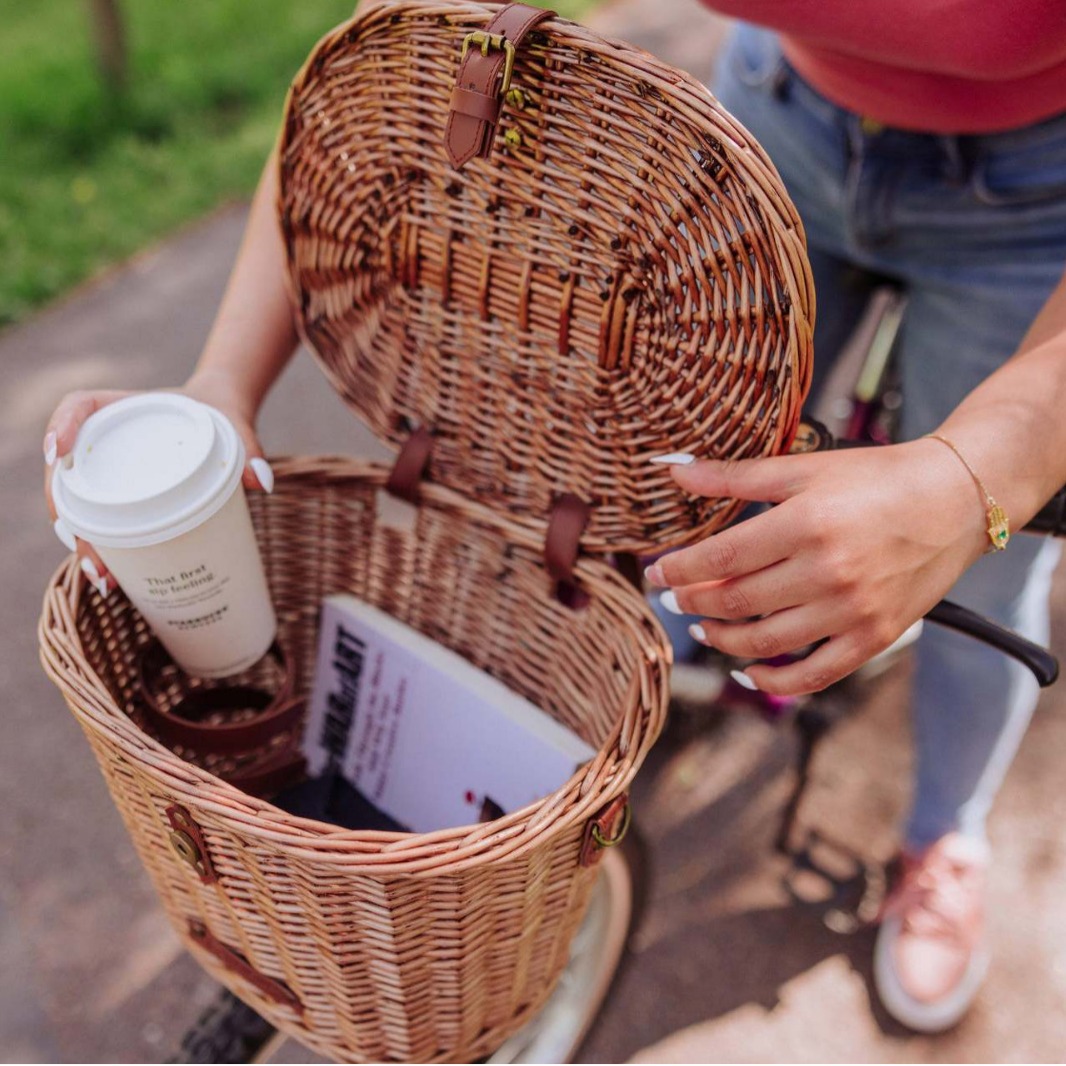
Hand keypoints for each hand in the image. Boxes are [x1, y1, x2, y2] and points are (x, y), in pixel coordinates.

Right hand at [42, 369, 272, 594]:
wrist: (221, 417)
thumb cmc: (222, 416)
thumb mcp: (235, 428)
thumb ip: (249, 449)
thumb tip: (260, 482)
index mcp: (121, 407)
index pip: (78, 407)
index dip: (60, 427)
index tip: (58, 453)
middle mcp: (103, 437)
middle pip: (68, 470)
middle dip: (66, 510)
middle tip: (87, 546)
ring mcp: (106, 467)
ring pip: (77, 502)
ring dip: (80, 538)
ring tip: (103, 574)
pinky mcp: (119, 493)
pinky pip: (99, 517)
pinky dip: (100, 545)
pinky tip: (110, 576)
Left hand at [645, 441, 989, 694]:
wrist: (956, 499)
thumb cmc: (875, 477)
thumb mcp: (804, 467)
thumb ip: (735, 476)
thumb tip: (674, 472)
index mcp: (806, 524)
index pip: (720, 560)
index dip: (678, 570)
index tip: (655, 573)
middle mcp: (828, 572)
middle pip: (736, 602)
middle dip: (692, 602)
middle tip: (672, 599)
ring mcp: (852, 611)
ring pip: (765, 641)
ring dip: (722, 639)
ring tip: (704, 627)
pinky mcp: (875, 637)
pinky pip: (814, 674)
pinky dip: (775, 679)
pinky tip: (749, 672)